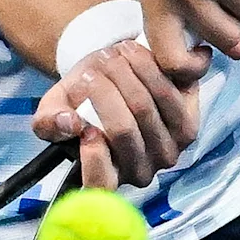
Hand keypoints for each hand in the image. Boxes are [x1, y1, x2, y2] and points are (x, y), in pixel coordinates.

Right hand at [34, 36, 201, 189]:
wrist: (113, 78)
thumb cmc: (82, 99)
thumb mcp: (55, 108)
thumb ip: (49, 121)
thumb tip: (69, 124)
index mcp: (106, 178)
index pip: (101, 185)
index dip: (93, 158)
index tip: (83, 128)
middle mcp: (140, 172)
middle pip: (123, 131)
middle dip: (102, 91)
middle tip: (92, 67)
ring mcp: (168, 151)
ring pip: (145, 107)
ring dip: (125, 73)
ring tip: (111, 55)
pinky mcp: (189, 124)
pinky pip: (168, 94)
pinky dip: (149, 68)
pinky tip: (135, 55)